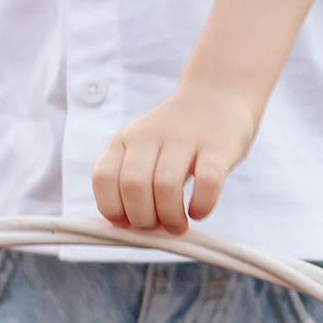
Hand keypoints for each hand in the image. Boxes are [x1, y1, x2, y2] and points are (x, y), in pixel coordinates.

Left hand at [93, 74, 261, 234]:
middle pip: (134, 186)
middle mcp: (151, 136)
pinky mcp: (218, 146)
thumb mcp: (144, 147)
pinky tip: (199, 211)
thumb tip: (125, 229)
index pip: (103, 178)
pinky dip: (202, 205)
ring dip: (171, 217)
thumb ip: (131, 180)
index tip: (128, 223)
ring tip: (179, 225)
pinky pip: (207, 182)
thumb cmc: (177, 137)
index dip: (112, 208)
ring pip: (166, 186)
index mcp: (126, 140)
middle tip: (159, 226)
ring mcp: (186, 139)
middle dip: (144, 219)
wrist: (219, 94)